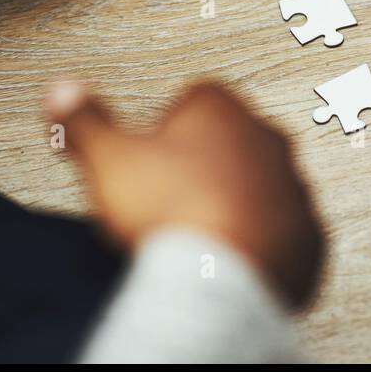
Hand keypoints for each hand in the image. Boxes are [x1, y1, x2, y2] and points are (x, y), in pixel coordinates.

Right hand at [44, 80, 323, 305]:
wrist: (220, 280)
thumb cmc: (173, 214)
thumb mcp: (108, 158)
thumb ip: (83, 120)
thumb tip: (62, 91)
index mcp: (220, 109)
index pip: (192, 100)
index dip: (165, 129)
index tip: (149, 155)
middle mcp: (266, 140)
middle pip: (230, 141)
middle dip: (203, 163)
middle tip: (170, 195)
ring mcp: (293, 187)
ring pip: (261, 185)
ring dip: (235, 201)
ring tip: (198, 231)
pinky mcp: (308, 236)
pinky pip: (284, 232)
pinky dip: (261, 242)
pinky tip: (230, 258)